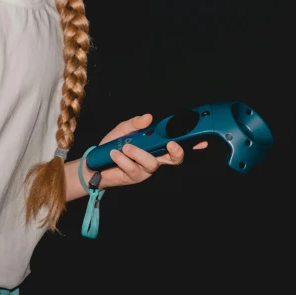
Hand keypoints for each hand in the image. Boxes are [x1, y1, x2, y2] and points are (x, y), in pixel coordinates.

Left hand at [86, 113, 207, 189]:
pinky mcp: (134, 177)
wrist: (95, 162)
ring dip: (139, 153)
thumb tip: (149, 117)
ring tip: (125, 147)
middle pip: (174, 159)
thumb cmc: (113, 145)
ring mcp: (146, 169)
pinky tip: (114, 154)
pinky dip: (122, 159)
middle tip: (171, 144)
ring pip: (152, 163)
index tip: (200, 139)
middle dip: (176, 152)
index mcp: (155, 145)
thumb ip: (136, 123)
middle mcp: (155, 158)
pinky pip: (133, 169)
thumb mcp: (124, 129)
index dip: (191, 142)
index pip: (177, 143)